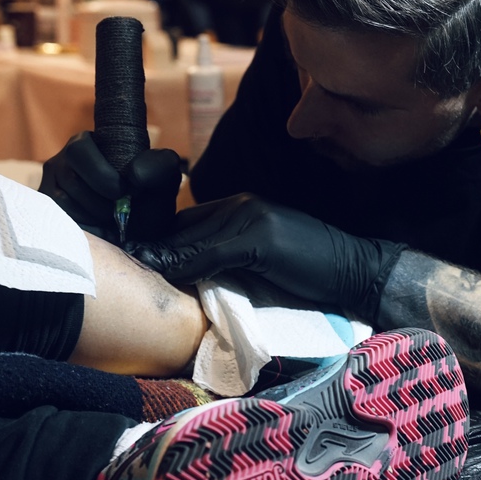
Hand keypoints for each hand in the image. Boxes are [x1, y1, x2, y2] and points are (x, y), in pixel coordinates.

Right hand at [39, 131, 182, 242]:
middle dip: (99, 201)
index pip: (80, 151)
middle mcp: (61, 160)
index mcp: (85, 142)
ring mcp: (49, 184)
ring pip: (62, 200)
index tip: (125, 193)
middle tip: (119, 212)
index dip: (103, 176)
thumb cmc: (149, 196)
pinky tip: (99, 228)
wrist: (141, 226)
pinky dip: (82, 225)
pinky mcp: (47, 208)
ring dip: (92, 215)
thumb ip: (158, 166)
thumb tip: (133, 175)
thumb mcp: (163, 177)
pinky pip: (57, 216)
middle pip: (70, 179)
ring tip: (111, 220)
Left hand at [131, 193, 405, 324]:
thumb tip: (182, 272)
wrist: (357, 271)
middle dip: (155, 245)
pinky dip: (188, 264)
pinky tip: (169, 273)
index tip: (136, 256)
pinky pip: (214, 252)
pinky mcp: (261, 237)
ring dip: (163, 255)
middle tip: (122, 259)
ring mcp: (252, 218)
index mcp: (241, 210)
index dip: (161, 240)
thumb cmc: (312, 272)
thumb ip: (225, 260)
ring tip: (133, 265)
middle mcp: (243, 206)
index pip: (188, 223)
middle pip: (184, 227)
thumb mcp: (261, 263)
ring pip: (194, 238)